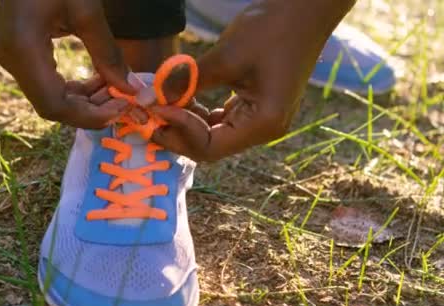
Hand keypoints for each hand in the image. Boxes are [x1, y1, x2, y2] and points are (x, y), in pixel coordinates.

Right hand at [0, 0, 135, 128]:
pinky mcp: (14, 51)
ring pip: (47, 96)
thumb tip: (131, 90)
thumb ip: (108, 54)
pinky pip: (43, 81)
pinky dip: (71, 87)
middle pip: (50, 105)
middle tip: (123, 101)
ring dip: (83, 100)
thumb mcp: (87, 11)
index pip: (54, 105)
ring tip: (114, 89)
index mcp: (22, 48)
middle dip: (89, 110)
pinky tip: (97, 80)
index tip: (120, 110)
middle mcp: (8, 57)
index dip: (88, 116)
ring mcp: (7, 55)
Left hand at [153, 0, 355, 160]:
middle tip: (151, 111)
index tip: (155, 108)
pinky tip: (181, 96)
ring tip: (162, 102)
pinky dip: (199, 112)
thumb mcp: (224, 58)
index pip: (209, 147)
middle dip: (178, 132)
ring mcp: (261, 119)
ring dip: (186, 122)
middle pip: (210, 146)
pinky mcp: (255, 106)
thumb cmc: (271, 29)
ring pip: (213, 134)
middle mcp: (264, 129)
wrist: (304, 8)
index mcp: (263, 124)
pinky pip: (221, 119)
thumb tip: (146, 101)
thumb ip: (184, 82)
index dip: (178, 131)